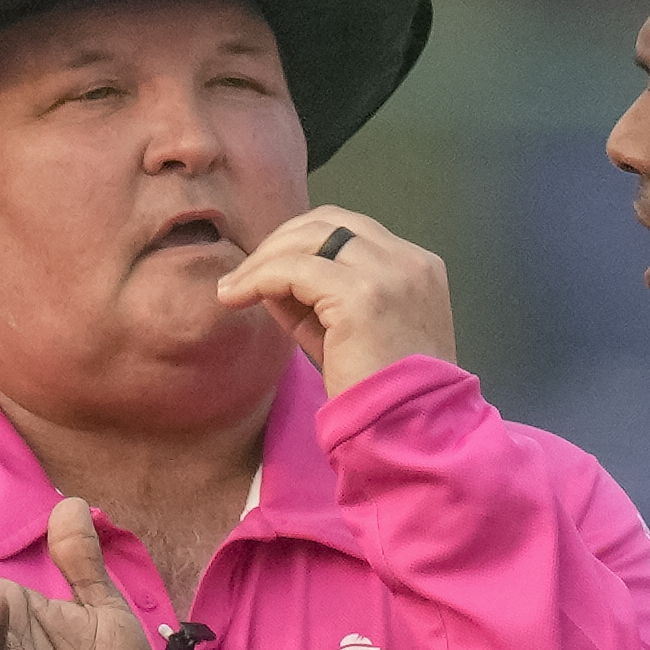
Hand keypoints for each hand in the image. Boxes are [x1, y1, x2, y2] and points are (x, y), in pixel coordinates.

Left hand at [216, 206, 454, 396]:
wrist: (408, 428)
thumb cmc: (381, 393)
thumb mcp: (347, 335)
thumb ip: (314, 301)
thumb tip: (266, 277)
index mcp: (416, 266)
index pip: (350, 230)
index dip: (302, 244)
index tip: (267, 270)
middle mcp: (407, 259)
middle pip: (329, 221)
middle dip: (279, 242)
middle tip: (242, 275)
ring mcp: (388, 272)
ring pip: (309, 238)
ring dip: (263, 258)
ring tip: (233, 288)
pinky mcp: (361, 294)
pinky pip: (295, 268)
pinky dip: (260, 277)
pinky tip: (237, 296)